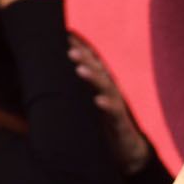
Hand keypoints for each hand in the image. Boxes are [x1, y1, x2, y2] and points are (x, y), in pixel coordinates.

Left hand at [69, 34, 152, 174]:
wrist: (128, 150)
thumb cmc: (104, 124)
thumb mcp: (89, 103)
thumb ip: (77, 89)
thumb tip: (55, 77)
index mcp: (102, 85)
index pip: (92, 62)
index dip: (81, 48)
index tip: (66, 33)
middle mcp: (110, 91)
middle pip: (98, 70)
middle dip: (84, 58)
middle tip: (69, 47)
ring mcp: (116, 106)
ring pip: (105, 88)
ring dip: (93, 77)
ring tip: (79, 69)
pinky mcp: (120, 123)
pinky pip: (113, 112)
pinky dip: (106, 105)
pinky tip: (97, 101)